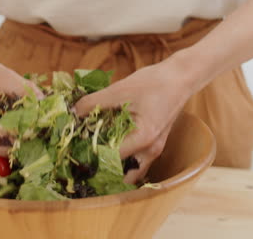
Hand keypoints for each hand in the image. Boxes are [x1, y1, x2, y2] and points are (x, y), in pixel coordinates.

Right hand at [0, 53, 42, 172]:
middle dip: (12, 168)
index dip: (24, 147)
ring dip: (2, 167)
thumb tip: (49, 106)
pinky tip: (14, 151)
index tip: (41, 142)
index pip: (4, 148)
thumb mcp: (8, 78)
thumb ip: (29, 93)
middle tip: (33, 159)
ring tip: (24, 158)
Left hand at [74, 57, 193, 183]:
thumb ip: (93, 103)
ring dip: (112, 165)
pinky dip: (122, 157)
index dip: (90, 154)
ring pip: (130, 171)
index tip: (73, 148)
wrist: (181, 77)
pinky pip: (136, 161)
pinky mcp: (154, 144)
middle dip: (101, 169)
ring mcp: (154, 150)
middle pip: (122, 175)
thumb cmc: (154, 82)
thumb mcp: (119, 90)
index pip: (111, 158)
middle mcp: (151, 151)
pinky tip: (108, 144)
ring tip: (92, 152)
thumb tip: (71, 113)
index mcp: (144, 140)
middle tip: (81, 158)